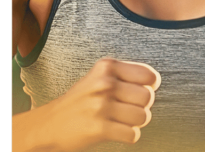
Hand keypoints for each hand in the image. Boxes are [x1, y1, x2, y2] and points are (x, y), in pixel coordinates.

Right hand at [32, 57, 160, 150]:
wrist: (49, 125)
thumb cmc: (81, 101)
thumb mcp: (99, 77)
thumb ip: (125, 75)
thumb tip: (155, 81)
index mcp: (106, 67)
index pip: (149, 76)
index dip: (148, 87)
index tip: (136, 93)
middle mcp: (104, 83)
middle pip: (148, 97)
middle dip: (142, 107)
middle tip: (126, 110)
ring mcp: (101, 106)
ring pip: (143, 116)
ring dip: (135, 123)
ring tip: (120, 121)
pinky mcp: (99, 128)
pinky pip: (133, 134)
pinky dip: (128, 136)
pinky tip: (115, 131)